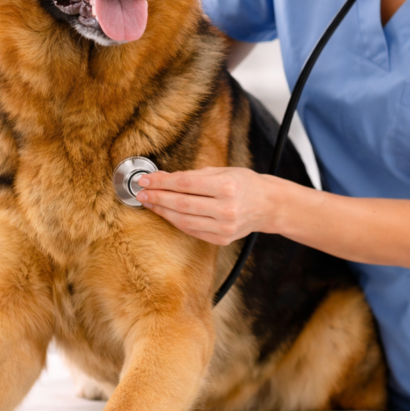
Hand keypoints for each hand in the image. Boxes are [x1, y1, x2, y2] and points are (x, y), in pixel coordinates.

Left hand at [135, 167, 279, 244]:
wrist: (268, 205)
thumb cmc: (245, 183)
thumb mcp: (223, 171)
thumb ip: (193, 175)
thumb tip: (163, 177)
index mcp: (226, 187)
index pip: (184, 184)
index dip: (161, 182)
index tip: (145, 179)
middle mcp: (226, 209)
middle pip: (181, 203)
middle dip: (157, 197)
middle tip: (141, 192)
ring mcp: (224, 227)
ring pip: (183, 220)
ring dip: (162, 211)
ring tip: (149, 203)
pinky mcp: (221, 239)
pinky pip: (192, 230)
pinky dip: (176, 222)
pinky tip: (166, 214)